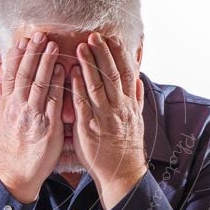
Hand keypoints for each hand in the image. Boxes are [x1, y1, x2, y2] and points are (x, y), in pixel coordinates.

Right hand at [0, 32, 64, 202]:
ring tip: (52, 45)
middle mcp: (18, 108)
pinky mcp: (48, 127)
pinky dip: (57, 83)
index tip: (22, 40)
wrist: (16, 173)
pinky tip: (63, 69)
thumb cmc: (13, 147)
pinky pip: (53, 101)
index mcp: (8, 105)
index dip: (16, 56)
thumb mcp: (3, 121)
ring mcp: (32, 116)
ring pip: (38, 84)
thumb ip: (2, 100)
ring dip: (45, 62)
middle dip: (32, 53)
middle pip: (24, 74)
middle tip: (39, 34)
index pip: (11, 75)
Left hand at [70, 32, 146, 209]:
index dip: (119, 55)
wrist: (122, 174)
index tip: (113, 39)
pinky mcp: (90, 128)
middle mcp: (119, 108)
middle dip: (103, 54)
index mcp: (129, 105)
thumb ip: (136, 99)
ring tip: (81, 48)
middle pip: (112, 75)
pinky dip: (78, 88)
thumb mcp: (137, 121)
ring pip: (98, 86)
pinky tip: (71, 74)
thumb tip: (137, 80)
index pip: (125, 73)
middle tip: (94, 36)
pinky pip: (83, 104)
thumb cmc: (126, 147)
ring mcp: (105, 117)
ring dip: (89, 65)